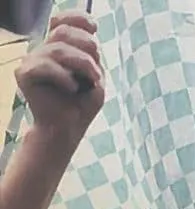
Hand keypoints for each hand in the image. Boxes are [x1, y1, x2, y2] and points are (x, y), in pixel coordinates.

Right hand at [15, 12, 104, 140]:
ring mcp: (32, 61)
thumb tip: (91, 36)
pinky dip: (64, 77)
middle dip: (87, 48)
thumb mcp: (95, 78)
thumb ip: (93, 57)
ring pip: (58, 49)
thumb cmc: (81, 105)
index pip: (62, 22)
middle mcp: (44, 51)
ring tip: (91, 82)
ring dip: (83, 65)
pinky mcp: (24, 74)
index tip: (94, 27)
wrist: (68, 130)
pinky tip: (71, 89)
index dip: (77, 18)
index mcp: (60, 50)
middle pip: (64, 32)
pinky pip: (45, 66)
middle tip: (96, 73)